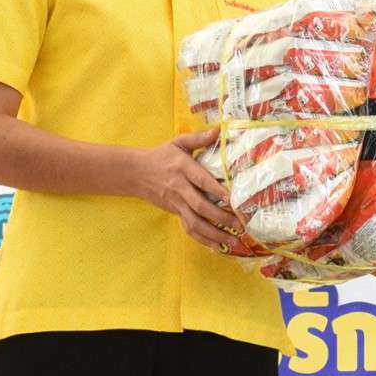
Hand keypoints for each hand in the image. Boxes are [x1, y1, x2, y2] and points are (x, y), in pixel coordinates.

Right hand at [127, 129, 243, 250]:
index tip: (232, 199)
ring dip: (214, 234)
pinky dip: (203, 240)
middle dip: (221, 218)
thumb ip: (199, 138)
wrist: (136, 172)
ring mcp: (176, 203)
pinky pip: (189, 229)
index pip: (201, 181)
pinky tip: (218, 247)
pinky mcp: (174, 212)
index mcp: (183, 169)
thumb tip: (220, 129)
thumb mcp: (178, 142)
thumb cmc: (161, 156)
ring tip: (233, 241)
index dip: (216, 191)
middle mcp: (179, 188)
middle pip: (200, 206)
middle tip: (240, 224)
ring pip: (195, 223)